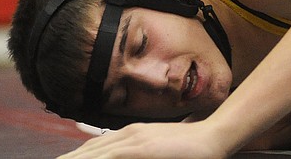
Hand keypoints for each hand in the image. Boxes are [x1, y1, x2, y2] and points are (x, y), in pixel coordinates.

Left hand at [57, 121, 226, 158]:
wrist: (213, 137)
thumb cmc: (192, 146)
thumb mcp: (163, 147)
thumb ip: (147, 150)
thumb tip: (143, 152)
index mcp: (133, 134)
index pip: (95, 146)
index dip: (77, 156)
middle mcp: (129, 134)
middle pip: (90, 149)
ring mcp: (135, 139)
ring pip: (95, 152)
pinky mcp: (142, 148)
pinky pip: (111, 156)